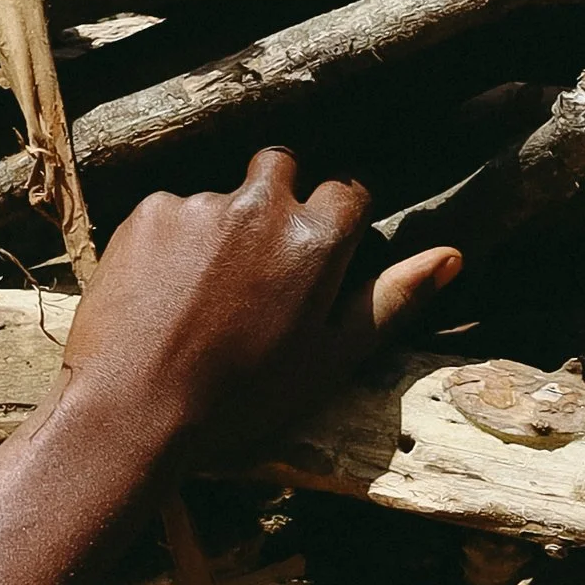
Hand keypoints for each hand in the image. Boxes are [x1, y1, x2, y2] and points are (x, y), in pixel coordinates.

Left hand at [56, 149, 459, 465]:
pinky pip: (170, 213)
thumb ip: (390, 301)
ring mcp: (200, 204)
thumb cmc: (239, 402)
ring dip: (219, 231)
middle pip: (282, 170)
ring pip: (221, 197)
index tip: (312, 264)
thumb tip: (451, 256)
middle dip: (276, 203)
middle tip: (256, 270)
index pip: (346, 194)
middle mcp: (261, 205)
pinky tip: (160, 298)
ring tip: (199, 300)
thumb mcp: (328, 362)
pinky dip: (169, 245)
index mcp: (316, 240)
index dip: (333, 226)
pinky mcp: (149, 211)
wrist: (133, 414)